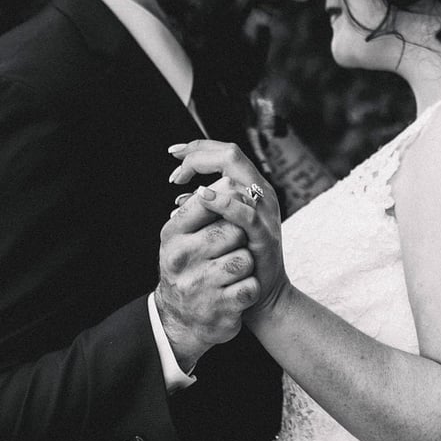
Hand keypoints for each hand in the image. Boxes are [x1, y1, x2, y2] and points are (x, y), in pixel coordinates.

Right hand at [156, 176, 260, 370]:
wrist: (182, 322)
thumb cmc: (192, 269)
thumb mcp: (184, 238)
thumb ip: (203, 209)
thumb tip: (230, 182)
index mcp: (172, 234)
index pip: (208, 200)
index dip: (230, 201)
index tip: (234, 209)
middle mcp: (180, 258)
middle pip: (233, 230)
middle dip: (240, 238)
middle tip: (230, 250)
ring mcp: (198, 285)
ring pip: (245, 259)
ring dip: (246, 266)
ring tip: (230, 273)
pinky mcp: (219, 309)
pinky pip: (251, 287)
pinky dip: (249, 290)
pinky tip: (235, 293)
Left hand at [169, 140, 289, 320]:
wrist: (260, 293)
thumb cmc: (237, 259)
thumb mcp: (222, 227)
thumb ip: (209, 210)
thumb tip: (180, 198)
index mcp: (252, 188)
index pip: (226, 153)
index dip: (199, 148)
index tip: (174, 154)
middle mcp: (262, 194)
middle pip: (232, 155)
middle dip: (198, 155)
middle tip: (175, 169)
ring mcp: (266, 214)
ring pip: (238, 177)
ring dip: (207, 175)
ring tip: (181, 181)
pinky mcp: (265, 236)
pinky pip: (246, 213)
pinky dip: (224, 202)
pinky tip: (203, 197)